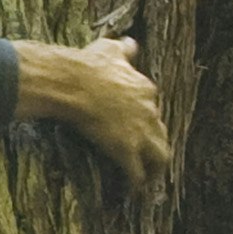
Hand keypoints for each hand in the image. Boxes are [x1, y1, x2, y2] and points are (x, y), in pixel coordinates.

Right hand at [15, 21, 165, 173]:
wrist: (71, 83)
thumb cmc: (88, 65)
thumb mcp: (110, 49)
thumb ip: (124, 48)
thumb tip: (131, 42)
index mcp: (146, 88)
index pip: (152, 106)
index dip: (144, 116)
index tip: (136, 124)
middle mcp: (149, 111)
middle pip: (161, 132)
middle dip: (155, 143)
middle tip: (147, 154)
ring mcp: (140, 132)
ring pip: (160, 155)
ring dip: (155, 168)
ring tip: (149, 178)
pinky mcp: (126, 151)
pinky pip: (137, 173)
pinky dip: (136, 182)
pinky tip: (133, 190)